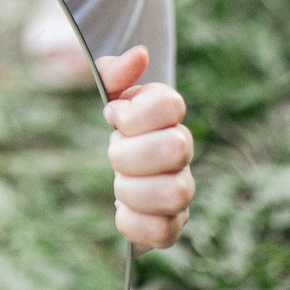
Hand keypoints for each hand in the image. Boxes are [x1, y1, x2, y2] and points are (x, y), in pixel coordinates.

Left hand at [97, 45, 194, 249]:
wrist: (117, 168)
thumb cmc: (114, 125)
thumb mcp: (106, 94)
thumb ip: (114, 72)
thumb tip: (139, 56)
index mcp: (168, 115)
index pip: (172, 105)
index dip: (135, 113)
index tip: (113, 116)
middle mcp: (183, 150)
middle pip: (177, 148)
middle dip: (131, 153)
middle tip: (114, 154)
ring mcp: (181, 190)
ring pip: (176, 193)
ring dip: (133, 189)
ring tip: (120, 184)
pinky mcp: (171, 226)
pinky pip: (164, 233)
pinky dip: (134, 224)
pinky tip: (120, 211)